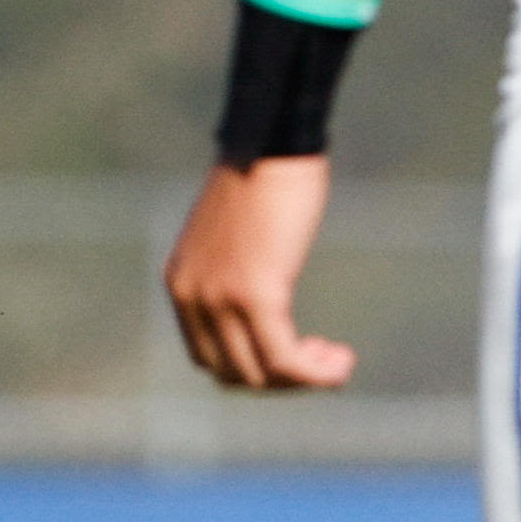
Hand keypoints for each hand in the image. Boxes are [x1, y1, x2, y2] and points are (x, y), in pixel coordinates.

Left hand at [166, 155, 356, 390]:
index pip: (209, 358)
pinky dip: (316, 374)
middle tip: (322, 358)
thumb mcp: (233, 233)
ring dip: (303, 380)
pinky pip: (285, 360)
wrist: (271, 141)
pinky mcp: (255, 295)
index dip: (254, 369)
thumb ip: (234, 270)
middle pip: (234, 374)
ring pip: (261, 375)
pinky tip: (340, 364)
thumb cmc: (262, 176)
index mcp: (180, 284)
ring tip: (336, 361)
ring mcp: (219, 299)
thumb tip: (261, 302)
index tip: (293, 352)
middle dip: (282, 380)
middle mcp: (191, 297)